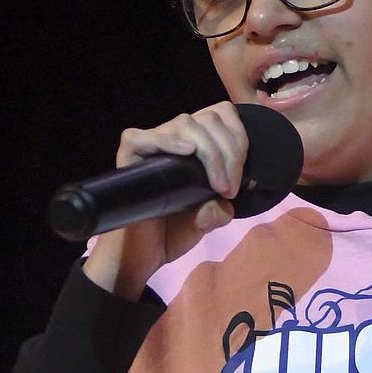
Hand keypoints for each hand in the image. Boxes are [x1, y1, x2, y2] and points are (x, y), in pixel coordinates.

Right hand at [82, 101, 247, 299]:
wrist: (143, 257)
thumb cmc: (172, 233)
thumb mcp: (208, 219)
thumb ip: (221, 206)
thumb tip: (226, 197)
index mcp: (193, 146)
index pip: (221, 115)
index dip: (239, 138)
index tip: (243, 180)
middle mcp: (172, 139)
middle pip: (209, 118)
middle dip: (232, 151)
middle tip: (231, 189)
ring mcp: (149, 146)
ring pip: (185, 123)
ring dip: (211, 152)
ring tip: (218, 186)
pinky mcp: (128, 158)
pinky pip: (141, 137)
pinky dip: (167, 139)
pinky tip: (187, 150)